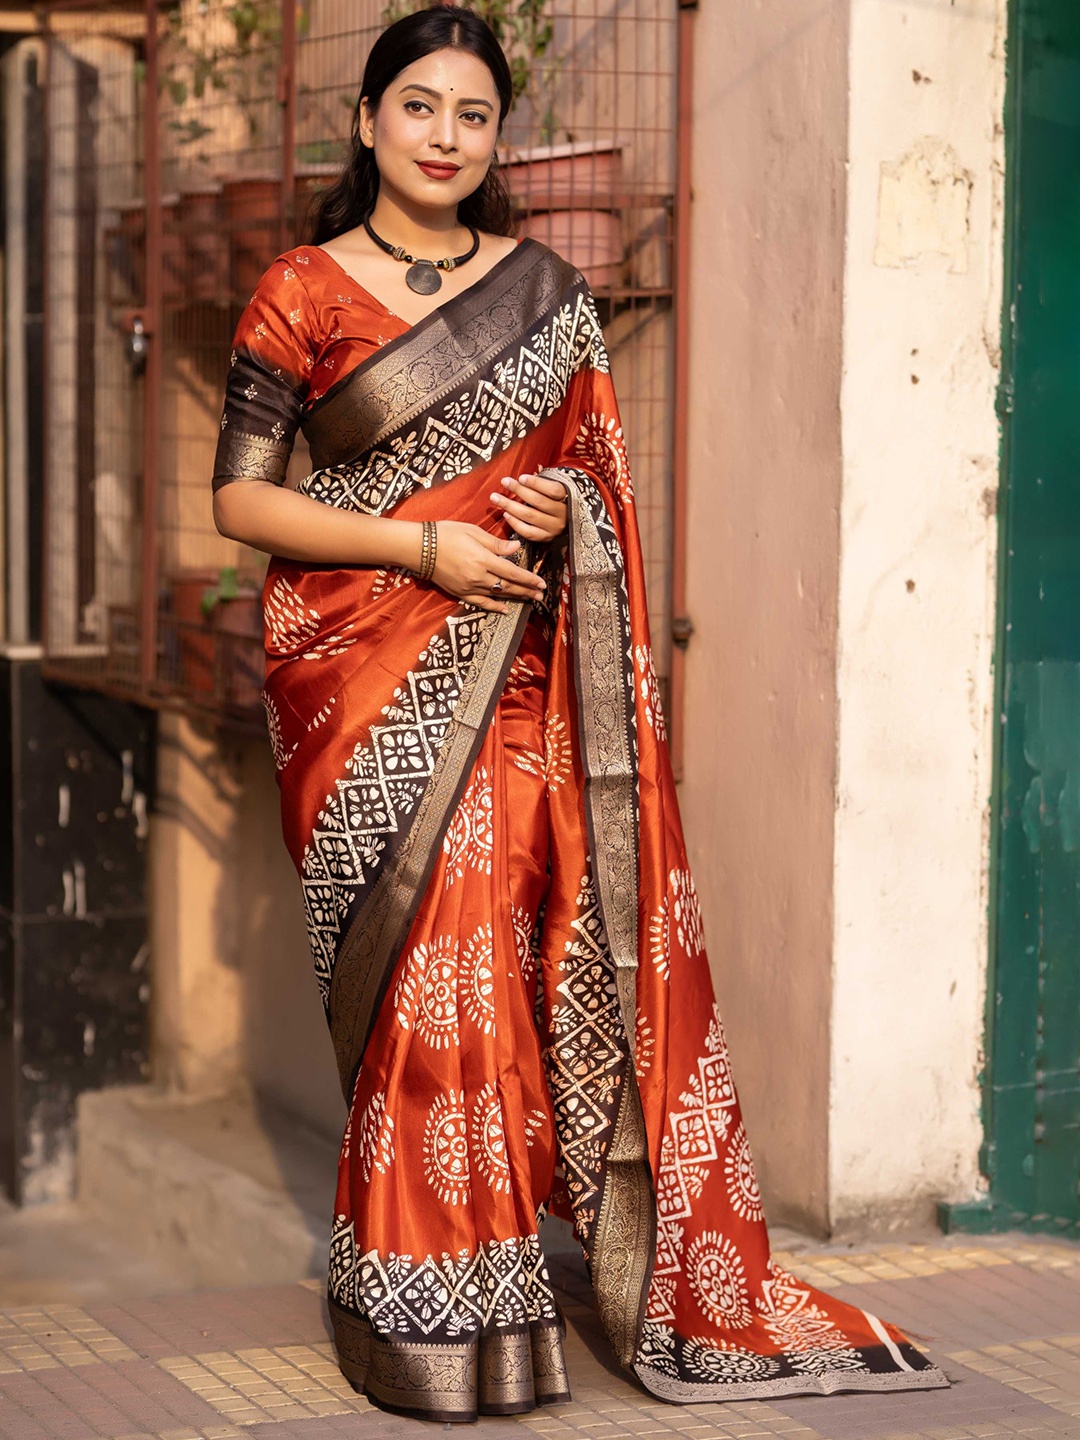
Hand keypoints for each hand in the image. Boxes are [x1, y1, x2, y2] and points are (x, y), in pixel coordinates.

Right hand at [428, 520, 545, 614]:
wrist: (419, 548)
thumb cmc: (446, 534)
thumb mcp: (473, 532)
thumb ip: (496, 543)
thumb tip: (517, 548)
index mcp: (483, 560)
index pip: (512, 572)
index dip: (529, 579)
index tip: (541, 583)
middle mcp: (478, 577)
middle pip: (508, 587)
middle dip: (526, 591)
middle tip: (541, 595)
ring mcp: (469, 587)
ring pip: (497, 595)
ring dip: (515, 598)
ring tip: (529, 600)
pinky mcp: (460, 593)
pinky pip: (480, 603)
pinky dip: (494, 607)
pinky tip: (505, 609)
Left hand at [490, 472, 567, 541]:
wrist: (567, 522)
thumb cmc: (555, 500)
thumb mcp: (554, 487)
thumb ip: (544, 481)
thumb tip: (534, 470)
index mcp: (566, 497)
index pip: (552, 489)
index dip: (536, 483)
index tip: (521, 478)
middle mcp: (562, 513)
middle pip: (538, 501)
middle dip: (518, 490)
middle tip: (504, 482)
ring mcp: (554, 527)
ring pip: (530, 516)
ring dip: (510, 506)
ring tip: (496, 498)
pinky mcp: (546, 537)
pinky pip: (528, 531)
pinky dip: (515, 523)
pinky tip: (506, 514)